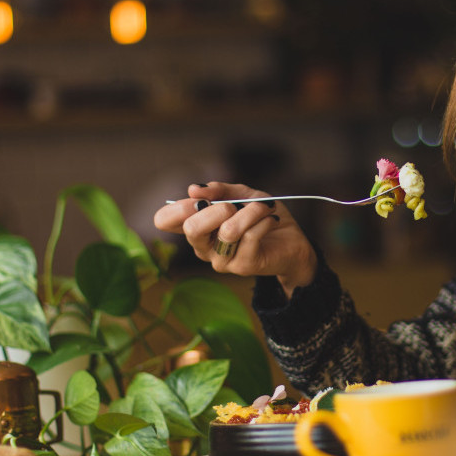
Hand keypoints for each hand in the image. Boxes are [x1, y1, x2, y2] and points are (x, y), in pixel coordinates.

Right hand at [153, 182, 316, 295]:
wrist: (292, 241)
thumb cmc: (261, 216)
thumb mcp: (241, 195)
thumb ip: (219, 190)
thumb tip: (193, 189)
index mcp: (196, 227)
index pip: (164, 221)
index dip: (178, 206)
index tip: (200, 198)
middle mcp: (203, 247)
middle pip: (191, 228)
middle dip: (217, 208)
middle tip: (235, 205)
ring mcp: (221, 260)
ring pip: (228, 230)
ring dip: (250, 212)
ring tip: (264, 207)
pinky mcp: (242, 266)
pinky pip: (251, 236)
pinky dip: (264, 220)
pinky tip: (271, 219)